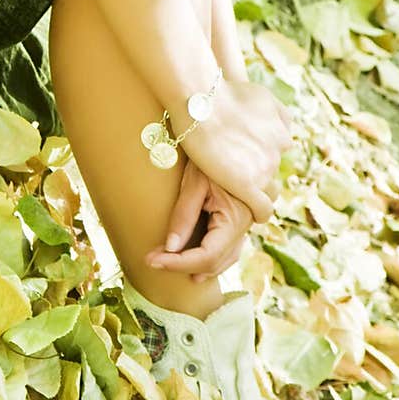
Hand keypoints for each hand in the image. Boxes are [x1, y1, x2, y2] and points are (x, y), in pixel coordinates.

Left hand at [145, 162, 255, 280]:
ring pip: (225, 258)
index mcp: (237, 217)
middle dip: (182, 265)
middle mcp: (246, 224)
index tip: (152, 260)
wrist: (227, 133)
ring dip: (199, 266)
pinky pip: (229, 247)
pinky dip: (211, 257)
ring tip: (171, 267)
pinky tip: (197, 262)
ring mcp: (247, 222)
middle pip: (215, 260)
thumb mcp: (195, 182)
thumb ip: (184, 216)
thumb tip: (170, 248)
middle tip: (152, 260)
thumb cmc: (211, 153)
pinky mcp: (242, 217)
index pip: (207, 255)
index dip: (179, 263)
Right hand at [170, 78, 291, 222]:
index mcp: (281, 132)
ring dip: (256, 186)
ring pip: (268, 187)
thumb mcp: (259, 94)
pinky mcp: (248, 186)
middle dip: (259, 168)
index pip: (280, 149)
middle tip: (237, 166)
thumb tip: (281, 121)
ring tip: (239, 186)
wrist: (203, 102)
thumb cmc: (223, 93)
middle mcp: (277, 151)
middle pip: (272, 168)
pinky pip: (262, 209)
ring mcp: (264, 169)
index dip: (263, 152)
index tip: (250, 154)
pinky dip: (259, 213)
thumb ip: (275, 110)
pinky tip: (251, 214)